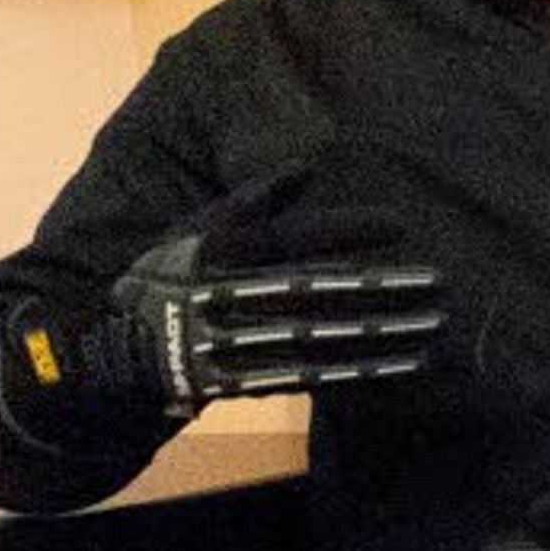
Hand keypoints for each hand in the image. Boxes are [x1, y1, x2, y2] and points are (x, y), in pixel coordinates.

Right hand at [9, 174, 442, 432]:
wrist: (111, 356)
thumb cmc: (163, 281)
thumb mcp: (190, 231)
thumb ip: (250, 201)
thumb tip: (307, 167)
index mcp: (214, 255)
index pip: (290, 238)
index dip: (345, 229)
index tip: (401, 223)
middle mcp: (227, 300)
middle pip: (314, 292)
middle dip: (379, 288)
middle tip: (438, 281)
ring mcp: (235, 346)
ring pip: (318, 338)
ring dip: (379, 333)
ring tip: (431, 324)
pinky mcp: (243, 383)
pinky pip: (309, 377)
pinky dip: (357, 371)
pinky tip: (399, 364)